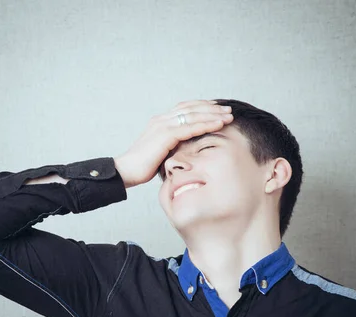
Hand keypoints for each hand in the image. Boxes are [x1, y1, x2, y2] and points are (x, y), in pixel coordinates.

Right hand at [114, 100, 233, 188]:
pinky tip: (219, 124)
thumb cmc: (143, 166)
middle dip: (212, 108)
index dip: (202, 106)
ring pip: (194, 115)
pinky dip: (207, 124)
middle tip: (228, 109)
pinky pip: (191, 127)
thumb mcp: (161, 152)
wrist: (127, 171)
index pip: (185, 108)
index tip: (217, 108)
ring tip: (229, 115)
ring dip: (213, 115)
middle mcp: (162, 119)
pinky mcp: (166, 135)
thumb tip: (187, 150)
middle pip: (192, 108)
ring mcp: (163, 125)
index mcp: (160, 121)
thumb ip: (173, 146)